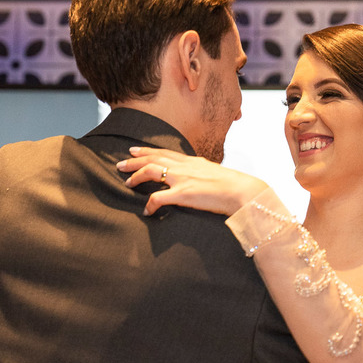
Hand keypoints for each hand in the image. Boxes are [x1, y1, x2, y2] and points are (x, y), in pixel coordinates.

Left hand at [116, 147, 268, 216]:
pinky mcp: (183, 194)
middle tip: (120, 164)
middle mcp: (184, 166)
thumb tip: (196, 181)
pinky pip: (158, 198)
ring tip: (127, 184)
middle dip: (134, 161)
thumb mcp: (214, 175)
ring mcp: (182, 179)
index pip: (164, 152)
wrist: (242, 191)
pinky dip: (150, 205)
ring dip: (136, 177)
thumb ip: (201, 175)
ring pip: (151, 171)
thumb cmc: (233, 186)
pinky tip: (147, 211)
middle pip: (153, 158)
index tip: (134, 151)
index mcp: (192, 161)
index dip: (147, 151)